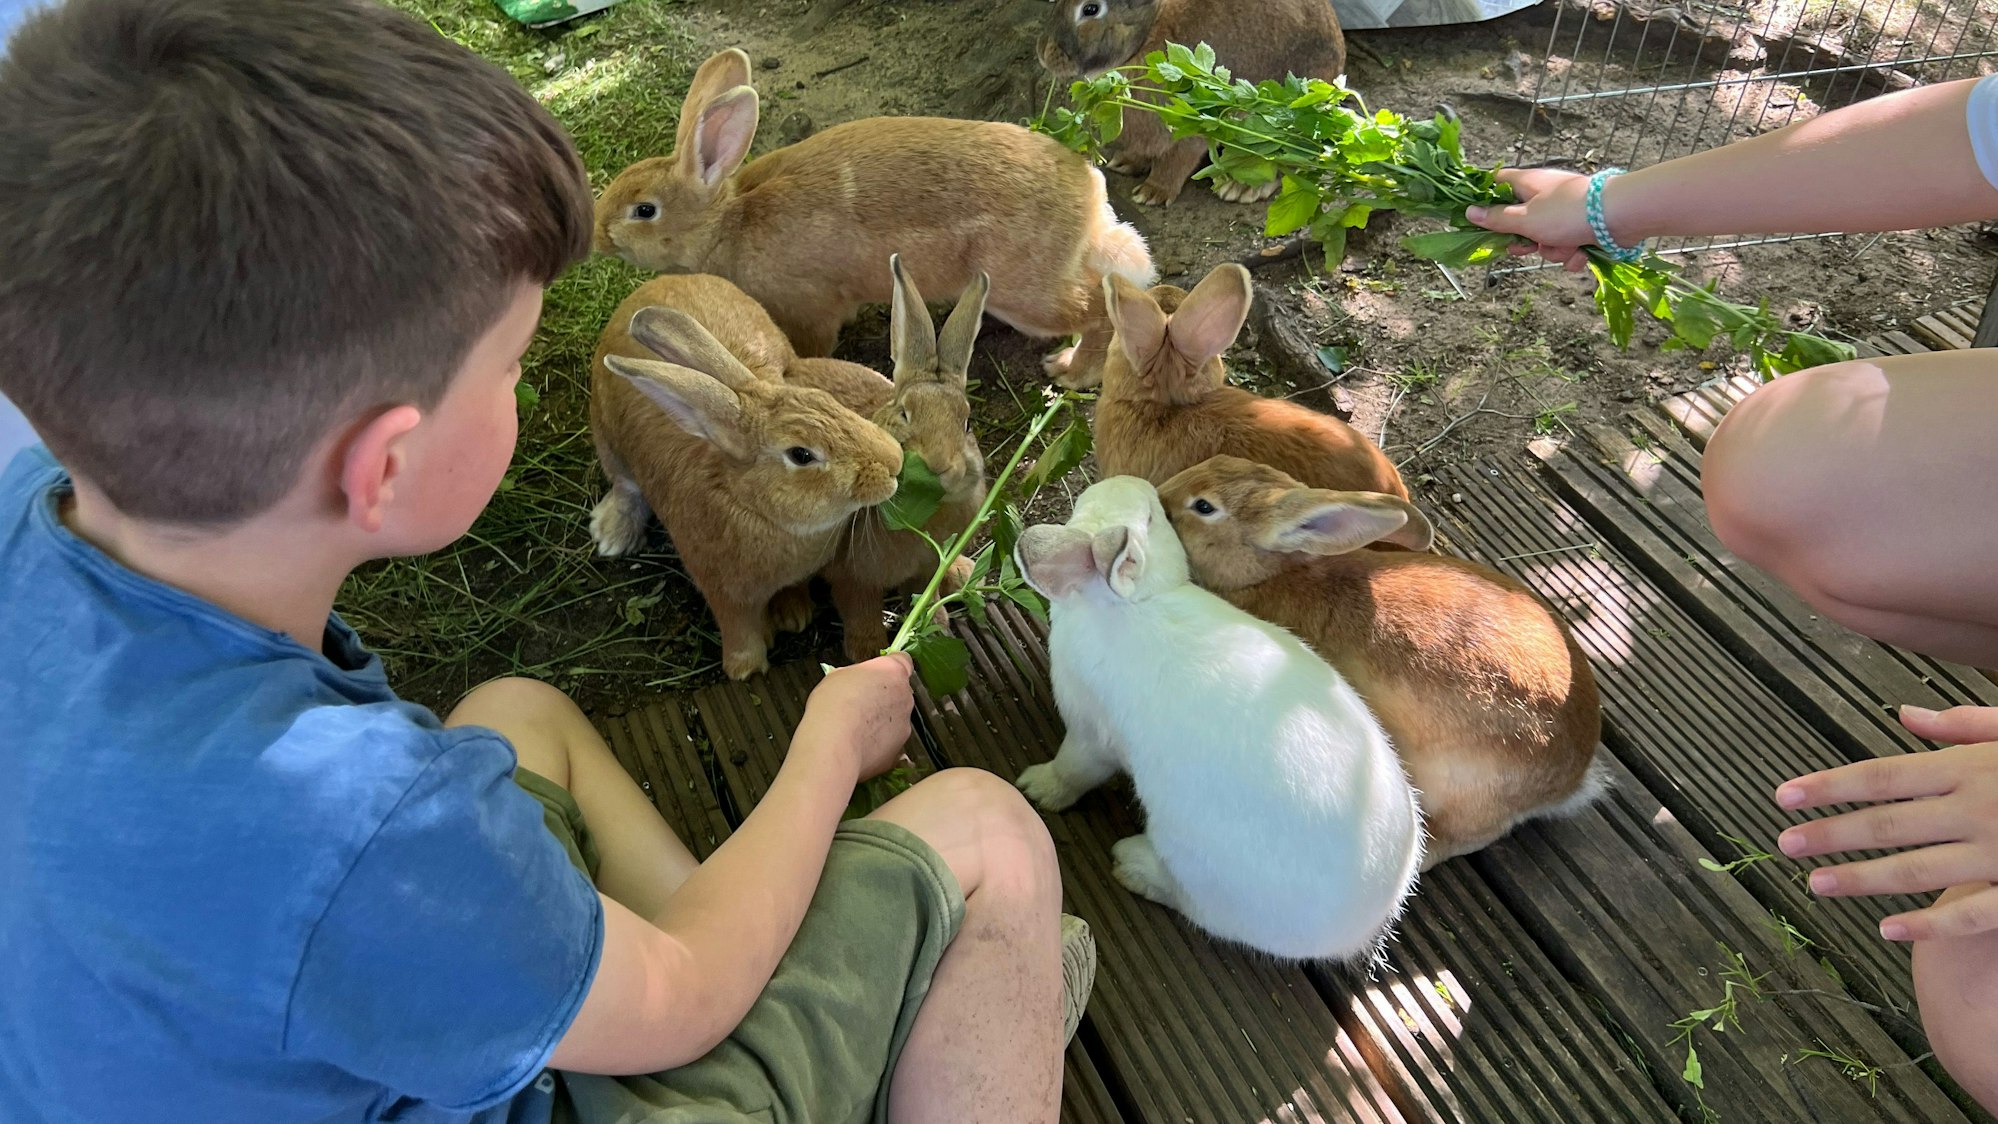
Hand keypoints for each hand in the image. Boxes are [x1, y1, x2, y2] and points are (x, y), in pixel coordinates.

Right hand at [797, 654, 914, 781]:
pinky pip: (889, 745)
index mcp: (892, 671)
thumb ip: (856, 677)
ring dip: (881, 724)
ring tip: (855, 729)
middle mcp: (904, 697)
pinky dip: (878, 747)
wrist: (833, 742)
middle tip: (859, 705)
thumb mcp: (837, 675)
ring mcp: (904, 725)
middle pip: (899, 694)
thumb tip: (854, 683)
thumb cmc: (832, 705)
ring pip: (895, 721)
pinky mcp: (897, 751)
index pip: (903, 661)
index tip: (880, 674)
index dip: (890, 669)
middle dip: (883, 699)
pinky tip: (859, 747)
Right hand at [1467, 168, 1594, 271]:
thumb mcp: (1525, 219)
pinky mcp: (1582, 226)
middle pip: (1519, 221)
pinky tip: (1582, 253)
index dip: (1485, 201)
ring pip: (1544, 239)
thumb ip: (1496, 219)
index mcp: (1527, 183)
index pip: (1496, 184)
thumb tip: (1469, 212)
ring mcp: (1564, 212)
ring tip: (1567, 246)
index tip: (1480, 220)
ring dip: (1553, 250)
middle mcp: (1545, 195)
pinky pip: (1566, 245)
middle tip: (1527, 246)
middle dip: (1525, 242)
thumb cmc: (1567, 212)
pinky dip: (1572, 253)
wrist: (1619, 216)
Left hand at [1773, 704, 1997, 941]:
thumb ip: (1963, 726)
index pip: (1883, 777)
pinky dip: (1932, 925)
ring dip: (1863, 878)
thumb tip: (1904, 715)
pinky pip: (1974, 913)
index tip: (1783, 796)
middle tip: (1783, 844)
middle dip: (1831, 834)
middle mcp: (1980, 807)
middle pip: (1888, 823)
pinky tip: (1889, 931)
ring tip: (1817, 885)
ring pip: (1918, 870)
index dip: (1830, 787)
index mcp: (1973, 767)